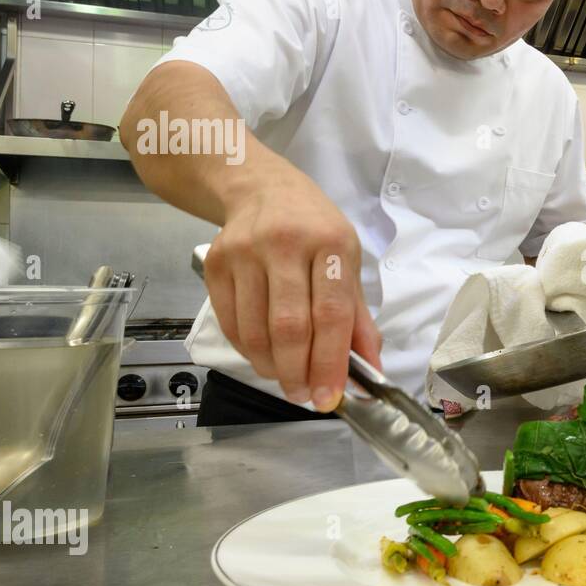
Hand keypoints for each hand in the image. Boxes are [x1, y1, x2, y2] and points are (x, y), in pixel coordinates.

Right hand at [204, 166, 381, 410]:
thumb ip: (358, 319)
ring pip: (255, 330)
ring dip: (271, 366)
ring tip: (285, 377)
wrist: (260, 188)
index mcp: (330, 244)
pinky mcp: (215, 263)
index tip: (330, 397)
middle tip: (304, 395)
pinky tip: (263, 355)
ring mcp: (245, 252)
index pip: (331, 313)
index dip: (330, 361)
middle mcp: (286, 244)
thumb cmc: (314, 229)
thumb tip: (371, 372)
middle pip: (289, 326)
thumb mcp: (347, 261)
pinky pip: (230, 322)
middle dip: (298, 372)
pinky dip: (247, 350)